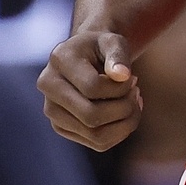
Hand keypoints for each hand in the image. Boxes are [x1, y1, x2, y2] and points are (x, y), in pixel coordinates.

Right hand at [37, 31, 143, 150]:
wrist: (86, 56)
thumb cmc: (102, 47)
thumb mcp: (113, 41)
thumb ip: (118, 55)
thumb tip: (122, 76)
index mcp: (59, 60)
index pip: (93, 88)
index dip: (121, 87)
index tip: (132, 77)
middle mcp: (48, 86)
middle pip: (91, 116)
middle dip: (124, 107)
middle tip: (136, 91)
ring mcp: (52, 110)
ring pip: (97, 135)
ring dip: (126, 122)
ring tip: (134, 101)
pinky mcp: (61, 127)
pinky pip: (99, 143)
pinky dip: (121, 132)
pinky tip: (126, 113)